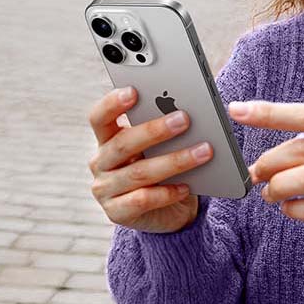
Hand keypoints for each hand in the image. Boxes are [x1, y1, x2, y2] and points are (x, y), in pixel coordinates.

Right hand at [86, 86, 213, 233]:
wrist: (168, 212)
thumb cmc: (164, 169)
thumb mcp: (160, 147)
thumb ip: (162, 131)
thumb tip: (184, 112)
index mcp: (106, 139)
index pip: (99, 117)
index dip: (113, 103)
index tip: (134, 90)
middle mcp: (100, 163)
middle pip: (123, 143)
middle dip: (155, 130)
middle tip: (184, 119)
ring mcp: (105, 190)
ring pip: (139, 173)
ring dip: (174, 161)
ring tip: (204, 151)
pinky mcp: (116, 213)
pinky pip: (143, 200)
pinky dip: (167, 192)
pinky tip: (187, 186)